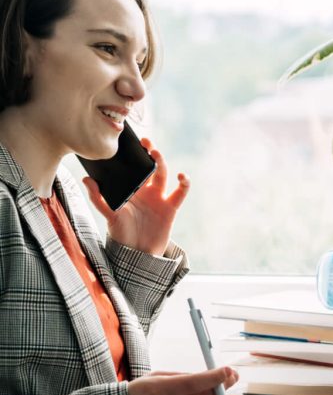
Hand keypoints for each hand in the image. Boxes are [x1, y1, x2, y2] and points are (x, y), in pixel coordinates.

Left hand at [83, 139, 189, 254]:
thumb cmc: (121, 233)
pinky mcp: (170, 207)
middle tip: (145, 142)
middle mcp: (145, 189)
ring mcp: (159, 197)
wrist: (137, 254)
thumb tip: (86, 179)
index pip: (133, 166)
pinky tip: (182, 176)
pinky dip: (184, 182)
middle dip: (149, 152)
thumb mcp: (108, 215)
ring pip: (163, 174)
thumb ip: (98, 198)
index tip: (131, 141)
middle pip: (149, 165)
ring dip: (161, 162)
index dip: (134, 153)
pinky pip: (180, 192)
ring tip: (155, 154)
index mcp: (130, 188)